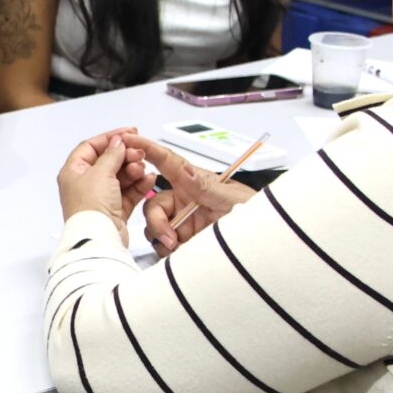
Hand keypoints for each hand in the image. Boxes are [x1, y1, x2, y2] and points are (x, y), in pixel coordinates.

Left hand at [56, 131, 144, 236]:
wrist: (99, 238)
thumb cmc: (90, 209)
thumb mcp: (100, 173)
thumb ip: (111, 154)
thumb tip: (117, 142)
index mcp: (73, 172)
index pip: (91, 147)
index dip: (110, 138)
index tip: (128, 133)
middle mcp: (85, 184)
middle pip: (108, 161)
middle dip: (125, 156)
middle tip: (138, 153)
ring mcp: (100, 197)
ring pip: (121, 176)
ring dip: (133, 170)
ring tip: (141, 168)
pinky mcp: (115, 210)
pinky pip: (129, 192)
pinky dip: (139, 185)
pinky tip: (148, 179)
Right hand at [131, 134, 256, 256]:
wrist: (264, 241)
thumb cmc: (254, 214)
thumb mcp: (233, 199)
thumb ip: (206, 186)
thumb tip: (185, 169)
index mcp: (194, 183)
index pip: (166, 162)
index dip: (147, 149)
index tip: (128, 140)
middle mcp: (185, 201)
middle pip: (153, 205)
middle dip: (157, 221)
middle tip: (171, 237)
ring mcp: (183, 222)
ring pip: (154, 227)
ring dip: (162, 238)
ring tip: (180, 247)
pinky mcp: (184, 242)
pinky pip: (162, 245)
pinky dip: (167, 251)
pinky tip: (182, 253)